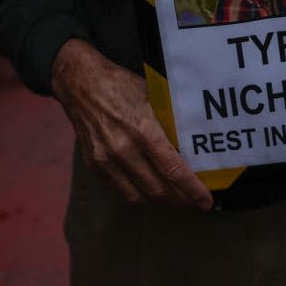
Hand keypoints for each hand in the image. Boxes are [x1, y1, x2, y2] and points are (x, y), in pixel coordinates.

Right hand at [51, 39, 213, 210]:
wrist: (80, 83)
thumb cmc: (120, 85)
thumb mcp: (153, 96)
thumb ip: (169, 122)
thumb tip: (191, 143)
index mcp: (142, 130)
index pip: (172, 169)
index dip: (191, 190)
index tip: (205, 201)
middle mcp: (123, 150)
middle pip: (157, 189)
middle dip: (180, 200)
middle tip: (195, 202)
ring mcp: (105, 160)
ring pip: (138, 196)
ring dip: (159, 201)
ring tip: (175, 199)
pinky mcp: (94, 165)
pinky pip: (120, 190)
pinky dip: (137, 193)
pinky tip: (150, 189)